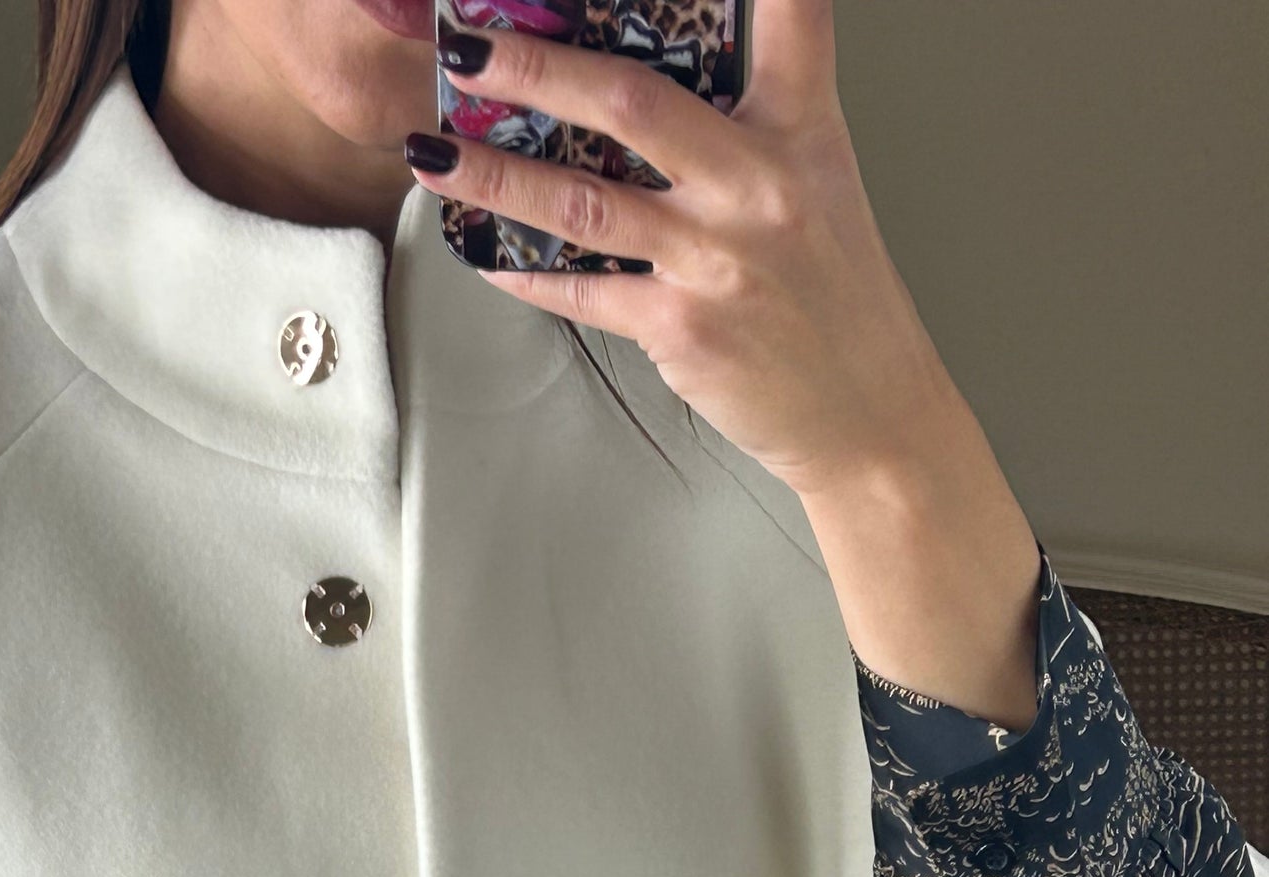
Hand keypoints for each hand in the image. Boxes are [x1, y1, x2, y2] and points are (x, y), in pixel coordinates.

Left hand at [411, 0, 964, 504]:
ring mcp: (716, 257)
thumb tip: (643, 97)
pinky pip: (584, 292)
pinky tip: (484, 255)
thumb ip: (749, 130)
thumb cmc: (834, 299)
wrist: (866, 414)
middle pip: (631, 102)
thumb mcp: (817, 185)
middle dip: (536, 68)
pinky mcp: (682, 327)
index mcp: (801, 130)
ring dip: (496, 176)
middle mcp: (758, 183)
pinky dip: (527, 273)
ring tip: (433, 155)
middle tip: (467, 47)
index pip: (791, 17)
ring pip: (583, 200)